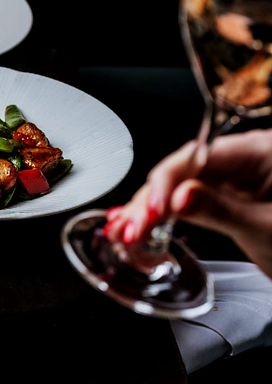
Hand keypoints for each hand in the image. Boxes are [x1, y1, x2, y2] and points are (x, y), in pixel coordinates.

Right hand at [104, 129, 271, 276]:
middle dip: (151, 202)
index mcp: (260, 151)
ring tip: (125, 231)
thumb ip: (219, 211)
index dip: (167, 183)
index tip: (152, 210)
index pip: (198, 157)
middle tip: (130, 228)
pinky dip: (161, 216)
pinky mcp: (222, 197)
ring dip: (149, 211)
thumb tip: (180, 197)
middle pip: (181, 171)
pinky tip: (138, 226)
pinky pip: (184, 201)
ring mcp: (231, 178)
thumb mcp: (264, 227)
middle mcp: (243, 159)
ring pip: (177, 188)